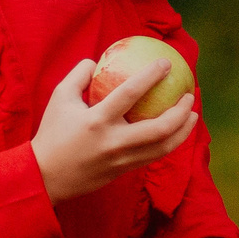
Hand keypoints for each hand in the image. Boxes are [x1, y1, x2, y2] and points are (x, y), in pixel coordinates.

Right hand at [31, 59, 197, 201]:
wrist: (46, 176)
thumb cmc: (52, 133)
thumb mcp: (60, 98)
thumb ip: (79, 76)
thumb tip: (97, 61)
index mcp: (97, 121)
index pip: (130, 94)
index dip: (150, 76)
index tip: (166, 63)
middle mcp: (113, 142)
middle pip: (159, 128)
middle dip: (180, 111)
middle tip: (189, 95)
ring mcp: (121, 160)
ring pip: (163, 147)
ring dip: (183, 130)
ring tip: (192, 115)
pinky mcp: (124, 170)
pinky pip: (153, 156)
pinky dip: (169, 142)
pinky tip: (175, 131)